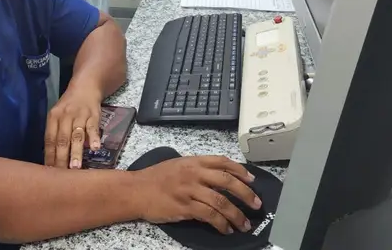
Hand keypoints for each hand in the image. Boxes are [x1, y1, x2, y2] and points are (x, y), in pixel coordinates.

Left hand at [44, 85, 101, 168]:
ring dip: (76, 151)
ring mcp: (80, 115)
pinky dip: (94, 137)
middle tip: (61, 174)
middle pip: (62, 139)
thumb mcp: (58, 115)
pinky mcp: (93, 114)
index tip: (49, 172)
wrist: (86, 86)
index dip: (49, 156)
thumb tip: (53, 158)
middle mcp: (65, 116)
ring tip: (76, 167)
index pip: (50, 139)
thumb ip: (56, 134)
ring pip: (76, 135)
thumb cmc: (69, 105)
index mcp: (53, 117)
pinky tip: (95, 148)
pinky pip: (93, 127)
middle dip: (61, 158)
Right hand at [133, 156, 261, 234]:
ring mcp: (190, 190)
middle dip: (246, 194)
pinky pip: (209, 216)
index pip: (223, 162)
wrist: (136, 190)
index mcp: (194, 161)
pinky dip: (221, 224)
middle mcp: (194, 173)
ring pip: (221, 202)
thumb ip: (198, 169)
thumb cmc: (155, 178)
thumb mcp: (178, 165)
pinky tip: (226, 229)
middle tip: (256, 204)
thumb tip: (220, 178)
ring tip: (244, 224)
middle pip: (227, 182)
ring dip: (236, 215)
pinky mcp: (185, 207)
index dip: (241, 171)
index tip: (252, 180)